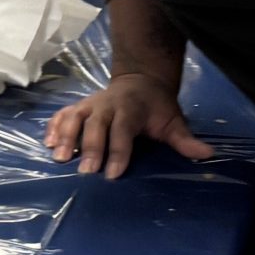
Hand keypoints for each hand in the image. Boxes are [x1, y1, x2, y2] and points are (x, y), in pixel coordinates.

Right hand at [44, 72, 214, 178]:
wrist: (140, 80)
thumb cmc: (156, 107)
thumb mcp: (173, 121)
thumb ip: (185, 140)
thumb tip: (207, 155)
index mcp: (130, 109)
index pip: (122, 131)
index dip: (118, 152)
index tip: (114, 174)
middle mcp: (106, 105)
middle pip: (95, 125)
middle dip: (89, 148)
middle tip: (85, 171)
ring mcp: (89, 104)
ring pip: (73, 118)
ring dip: (64, 137)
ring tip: (58, 157)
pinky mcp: (77, 107)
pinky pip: (61, 115)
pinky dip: (53, 128)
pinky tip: (47, 143)